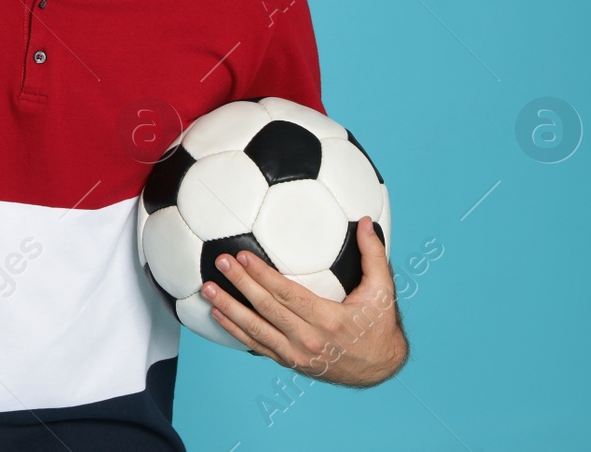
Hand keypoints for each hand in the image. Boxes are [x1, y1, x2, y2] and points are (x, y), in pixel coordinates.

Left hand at [200, 216, 407, 386]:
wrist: (381, 369)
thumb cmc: (380, 326)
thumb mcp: (383, 292)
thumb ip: (374, 255)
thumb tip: (368, 221)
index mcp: (329, 320)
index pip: (287, 294)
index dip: (262, 276)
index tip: (242, 257)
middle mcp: (309, 340)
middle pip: (266, 309)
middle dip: (240, 284)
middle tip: (220, 263)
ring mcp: (297, 355)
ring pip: (255, 330)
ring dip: (229, 309)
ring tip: (207, 289)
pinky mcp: (290, 362)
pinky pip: (257, 345)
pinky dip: (235, 330)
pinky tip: (218, 314)